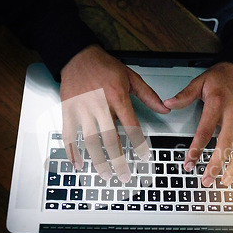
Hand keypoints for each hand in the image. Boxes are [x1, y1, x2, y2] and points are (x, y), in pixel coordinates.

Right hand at [60, 45, 169, 181]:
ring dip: (98, 161)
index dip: (138, 143)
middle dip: (118, 161)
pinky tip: (78, 164)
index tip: (144, 156)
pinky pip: (69, 135)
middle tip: (124, 176)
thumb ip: (148, 95)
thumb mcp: (130, 77)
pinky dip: (72, 152)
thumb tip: (165, 109)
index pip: (131, 125)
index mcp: (117, 96)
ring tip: (105, 175)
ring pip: (90, 141)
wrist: (77, 56)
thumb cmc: (105, 66)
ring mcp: (81, 109)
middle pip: (109, 139)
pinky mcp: (68, 111)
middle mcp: (99, 104)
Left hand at [163, 62, 232, 185]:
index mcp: (217, 104)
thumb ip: (185, 94)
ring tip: (225, 181)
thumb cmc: (225, 75)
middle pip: (225, 145)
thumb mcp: (202, 80)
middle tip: (207, 180)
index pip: (204, 132)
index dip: (196, 150)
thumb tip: (168, 104)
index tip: (189, 163)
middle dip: (215, 166)